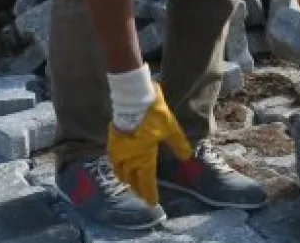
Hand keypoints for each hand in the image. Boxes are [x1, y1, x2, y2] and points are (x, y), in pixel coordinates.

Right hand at [106, 68, 191, 205]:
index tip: (152, 203)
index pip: (146, 181)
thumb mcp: (171, 128)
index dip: (149, 193)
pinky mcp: (112, 139)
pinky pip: (112, 160)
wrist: (132, 96)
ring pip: (119, 171)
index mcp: (144, 157)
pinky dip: (117, 167)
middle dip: (137, 189)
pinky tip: (119, 166)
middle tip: (141, 195)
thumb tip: (187, 157)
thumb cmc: (153, 113)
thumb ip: (178, 144)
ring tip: (129, 183)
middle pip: (131, 179)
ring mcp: (118, 149)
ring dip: (125, 179)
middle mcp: (129, 157)